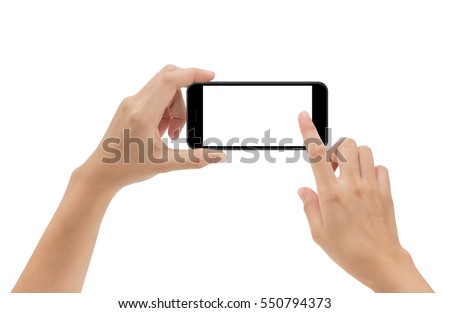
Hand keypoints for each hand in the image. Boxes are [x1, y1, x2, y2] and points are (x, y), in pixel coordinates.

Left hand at [79, 65, 225, 192]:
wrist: (101, 172)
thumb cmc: (128, 168)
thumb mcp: (166, 164)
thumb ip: (196, 159)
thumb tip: (220, 157)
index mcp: (143, 114)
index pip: (171, 80)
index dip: (193, 74)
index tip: (210, 76)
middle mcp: (135, 102)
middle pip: (169, 81)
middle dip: (184, 100)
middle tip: (179, 126)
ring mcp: (130, 102)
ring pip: (163, 90)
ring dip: (174, 109)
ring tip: (168, 134)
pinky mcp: (129, 106)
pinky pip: (154, 97)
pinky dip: (164, 111)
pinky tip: (159, 132)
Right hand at [297, 111, 432, 291]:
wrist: (380, 262)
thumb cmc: (348, 251)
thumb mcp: (318, 232)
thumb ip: (309, 206)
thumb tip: (304, 190)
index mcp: (330, 195)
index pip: (317, 155)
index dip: (308, 131)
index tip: (303, 117)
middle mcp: (352, 186)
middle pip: (346, 145)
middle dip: (336, 149)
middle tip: (332, 168)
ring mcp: (371, 188)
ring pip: (365, 151)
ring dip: (353, 157)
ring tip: (348, 175)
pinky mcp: (385, 192)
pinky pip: (380, 167)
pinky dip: (371, 169)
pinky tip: (364, 184)